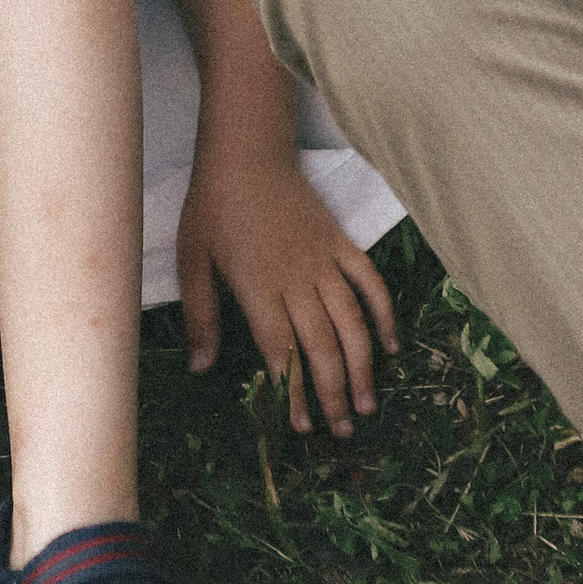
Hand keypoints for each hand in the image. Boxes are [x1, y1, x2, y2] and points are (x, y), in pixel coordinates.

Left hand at [176, 133, 397, 438]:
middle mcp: (297, 279)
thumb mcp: (192, 261)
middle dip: (333, 393)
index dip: (294, 392)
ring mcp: (324, 260)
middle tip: (342, 431)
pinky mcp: (340, 242)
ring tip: (366, 403)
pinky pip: (370, 282)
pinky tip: (390, 345)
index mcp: (259, 288)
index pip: (283, 352)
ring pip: (352, 322)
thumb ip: (201, 316)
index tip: (301, 426)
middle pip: (323, 346)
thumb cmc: (212, 208)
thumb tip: (200, 369)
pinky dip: (384, 314)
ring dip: (362, 366)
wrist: (245, 153)